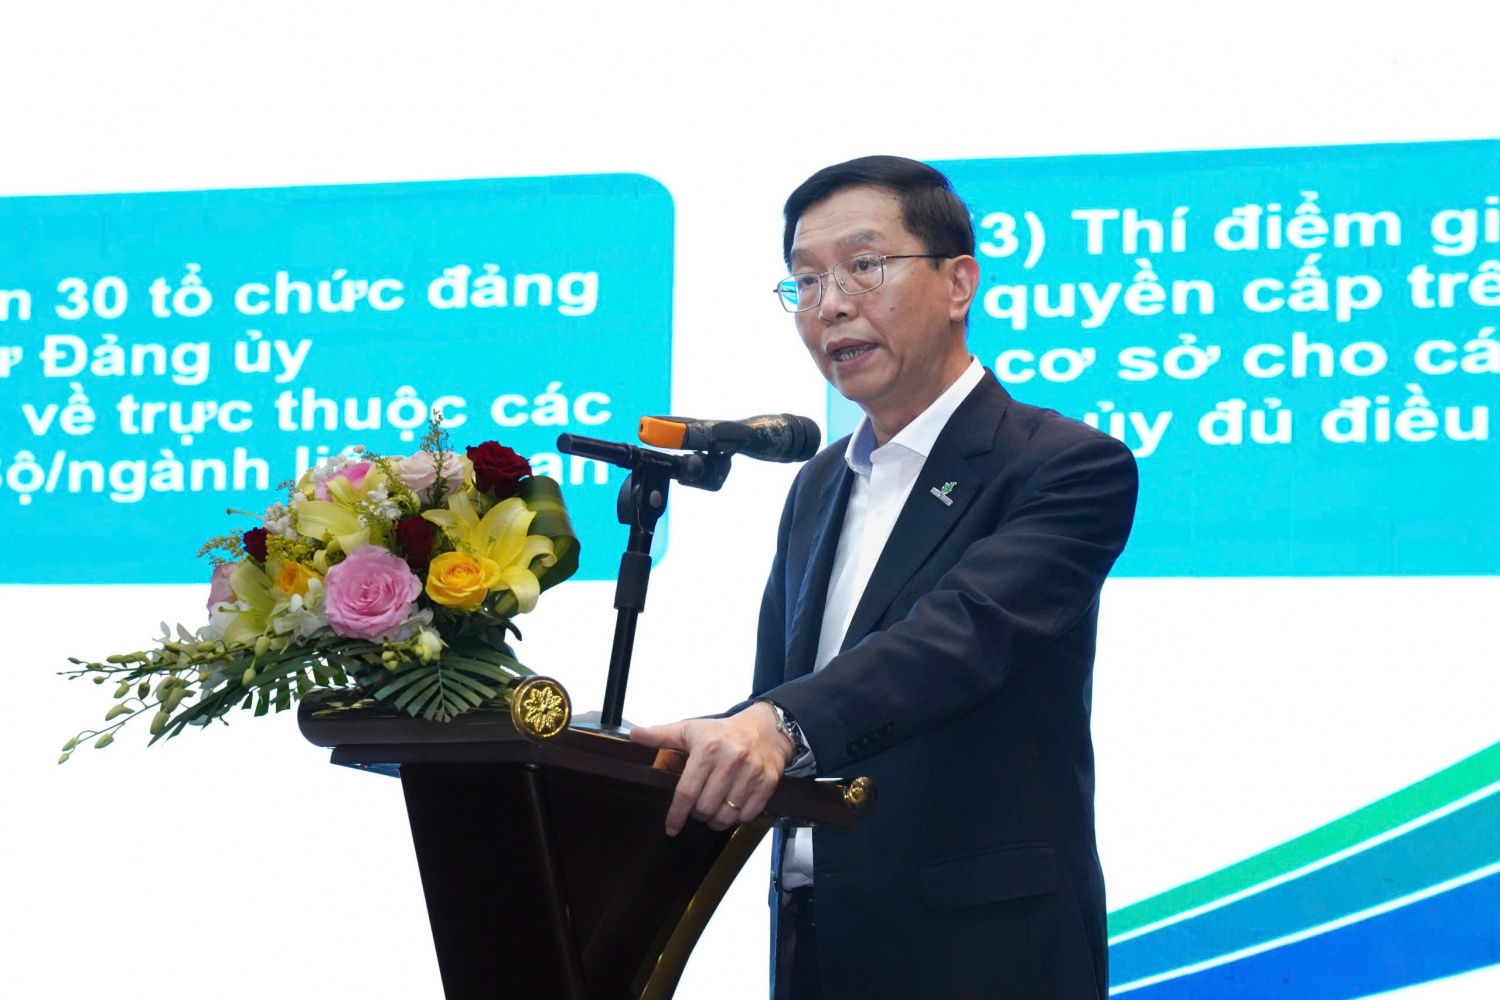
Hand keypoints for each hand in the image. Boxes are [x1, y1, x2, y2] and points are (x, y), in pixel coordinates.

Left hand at [630, 702, 792, 835]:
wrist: (765, 728)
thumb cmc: (722, 732)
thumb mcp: (690, 729)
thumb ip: (660, 735)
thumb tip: (633, 735)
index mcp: (708, 749)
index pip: (686, 792)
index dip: (676, 815)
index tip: (671, 828)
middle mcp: (731, 760)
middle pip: (706, 808)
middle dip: (698, 815)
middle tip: (698, 808)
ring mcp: (752, 772)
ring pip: (727, 816)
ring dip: (717, 820)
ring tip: (714, 810)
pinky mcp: (768, 782)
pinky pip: (748, 815)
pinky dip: (738, 818)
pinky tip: (733, 808)